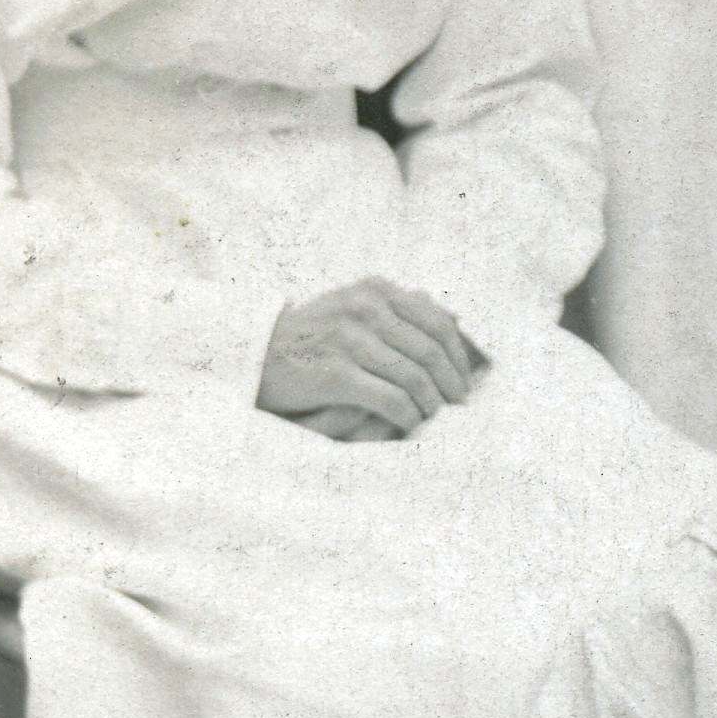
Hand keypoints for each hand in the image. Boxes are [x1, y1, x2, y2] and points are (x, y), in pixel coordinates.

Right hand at [257, 279, 490, 438]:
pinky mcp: (336, 373)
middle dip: (451, 383)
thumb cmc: (310, 336)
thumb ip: (399, 309)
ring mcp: (350, 339)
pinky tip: (411, 426)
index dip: (458, 356)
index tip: (463, 380)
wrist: (253, 353)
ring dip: (432, 404)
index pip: (438, 322)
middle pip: (431, 350)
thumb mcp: (353, 306)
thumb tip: (454, 317)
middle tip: (458, 407)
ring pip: (415, 376)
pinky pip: (391, 399)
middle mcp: (366, 308)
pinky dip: (408, 416)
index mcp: (376, 290)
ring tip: (437, 420)